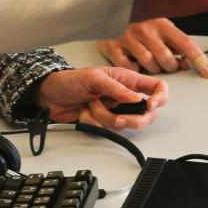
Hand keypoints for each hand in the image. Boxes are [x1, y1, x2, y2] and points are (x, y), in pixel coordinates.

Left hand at [35, 67, 167, 129]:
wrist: (48, 95)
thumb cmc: (69, 80)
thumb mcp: (93, 78)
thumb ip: (116, 88)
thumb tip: (136, 98)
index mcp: (126, 80)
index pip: (156, 87)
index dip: (160, 98)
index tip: (149, 106)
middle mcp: (123, 96)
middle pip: (146, 113)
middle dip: (132, 119)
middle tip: (117, 116)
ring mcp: (113, 109)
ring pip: (124, 123)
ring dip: (104, 117)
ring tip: (91, 105)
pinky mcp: (102, 121)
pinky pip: (107, 129)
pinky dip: (94, 123)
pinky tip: (84, 113)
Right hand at [97, 18, 207, 76]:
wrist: (103, 12)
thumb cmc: (135, 23)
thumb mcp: (158, 24)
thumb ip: (176, 42)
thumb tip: (187, 63)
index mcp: (161, 22)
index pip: (186, 44)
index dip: (200, 60)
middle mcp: (145, 29)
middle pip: (167, 60)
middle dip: (169, 66)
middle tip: (164, 63)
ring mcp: (127, 38)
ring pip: (149, 65)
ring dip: (152, 68)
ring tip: (147, 60)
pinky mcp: (112, 47)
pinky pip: (130, 68)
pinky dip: (134, 69)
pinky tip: (132, 61)